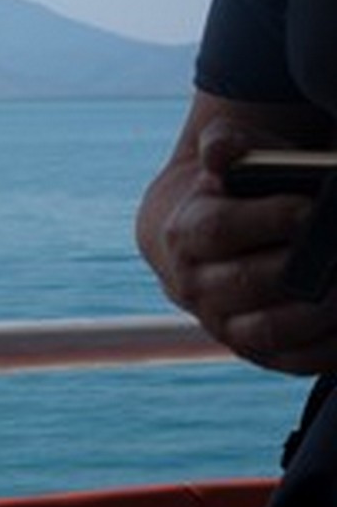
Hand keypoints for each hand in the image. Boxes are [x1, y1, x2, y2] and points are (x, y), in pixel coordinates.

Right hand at [140, 116, 336, 372]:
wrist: (201, 240)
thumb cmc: (232, 193)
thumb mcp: (230, 161)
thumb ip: (227, 146)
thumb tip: (221, 153)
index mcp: (184, 234)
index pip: (219, 229)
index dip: (270, 218)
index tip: (315, 207)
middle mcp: (193, 285)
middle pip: (248, 281)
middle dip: (306, 266)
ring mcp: (220, 322)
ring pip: (269, 328)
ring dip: (322, 311)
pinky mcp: (253, 351)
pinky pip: (293, 360)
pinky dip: (331, 349)